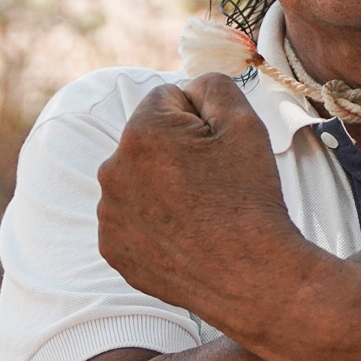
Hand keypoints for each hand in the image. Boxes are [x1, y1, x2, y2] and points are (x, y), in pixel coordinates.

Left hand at [97, 74, 304, 312]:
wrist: (251, 276)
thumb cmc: (250, 198)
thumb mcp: (245, 123)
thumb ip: (213, 84)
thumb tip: (190, 87)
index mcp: (140, 133)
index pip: (167, 99)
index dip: (201, 119)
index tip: (219, 150)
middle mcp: (112, 171)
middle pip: (148, 140)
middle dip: (176, 152)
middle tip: (214, 183)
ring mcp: (109, 214)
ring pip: (138, 180)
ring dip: (163, 187)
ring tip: (201, 212)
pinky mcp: (113, 249)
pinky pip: (132, 219)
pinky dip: (154, 223)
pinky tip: (186, 236)